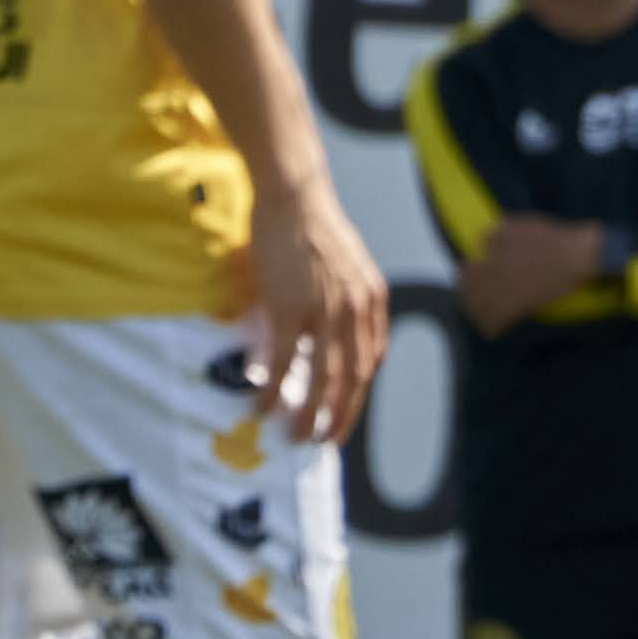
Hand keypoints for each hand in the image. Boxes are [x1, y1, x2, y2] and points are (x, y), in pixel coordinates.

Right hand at [245, 171, 390, 444]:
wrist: (295, 197)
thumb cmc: (314, 228)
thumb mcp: (348, 266)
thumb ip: (346, 301)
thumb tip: (327, 331)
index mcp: (373, 301)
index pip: (371, 359)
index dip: (357, 392)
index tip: (343, 412)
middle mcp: (357, 311)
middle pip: (355, 378)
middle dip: (341, 415)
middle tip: (327, 441)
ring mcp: (326, 311)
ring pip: (324, 378)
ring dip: (311, 414)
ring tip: (298, 436)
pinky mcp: (291, 309)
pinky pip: (286, 362)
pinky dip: (276, 389)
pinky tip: (264, 406)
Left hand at [457, 213, 610, 339]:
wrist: (576, 256)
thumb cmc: (550, 239)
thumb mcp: (519, 225)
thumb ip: (496, 233)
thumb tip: (481, 241)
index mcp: (493, 256)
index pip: (467, 273)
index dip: (463, 278)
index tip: (463, 280)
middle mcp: (497, 276)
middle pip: (472, 294)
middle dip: (467, 301)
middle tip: (468, 304)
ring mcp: (510, 292)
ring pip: (484, 310)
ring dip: (477, 316)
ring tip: (477, 319)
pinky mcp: (525, 305)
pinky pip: (502, 320)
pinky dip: (494, 327)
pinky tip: (492, 332)